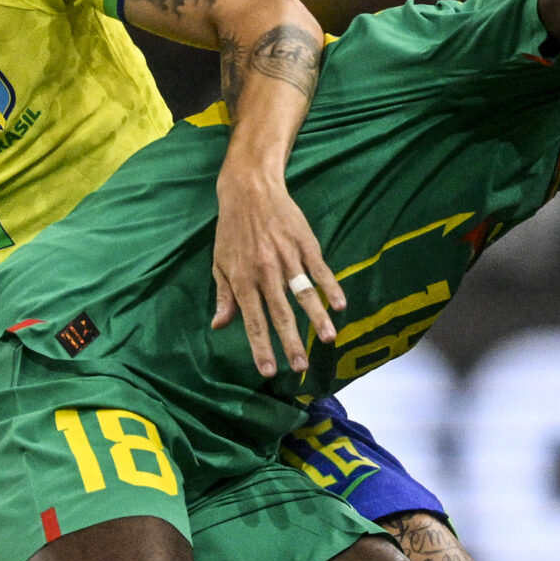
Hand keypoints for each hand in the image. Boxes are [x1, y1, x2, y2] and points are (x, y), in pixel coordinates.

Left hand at [210, 165, 344, 377]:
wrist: (250, 189)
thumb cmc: (232, 230)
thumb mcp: (220, 263)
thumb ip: (224, 296)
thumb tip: (219, 325)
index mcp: (242, 279)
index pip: (253, 321)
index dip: (261, 347)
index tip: (269, 371)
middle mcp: (265, 272)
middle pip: (280, 313)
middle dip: (290, 342)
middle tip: (300, 367)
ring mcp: (287, 258)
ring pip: (303, 293)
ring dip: (316, 318)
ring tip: (327, 339)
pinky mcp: (304, 244)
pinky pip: (320, 269)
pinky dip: (330, 287)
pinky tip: (340, 305)